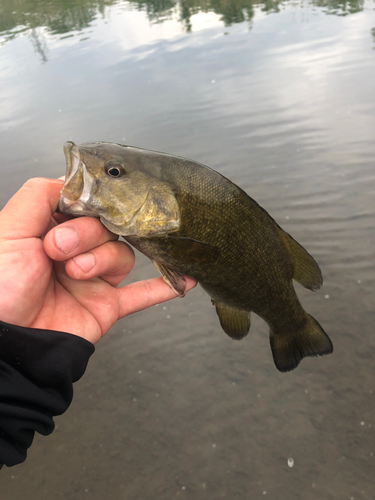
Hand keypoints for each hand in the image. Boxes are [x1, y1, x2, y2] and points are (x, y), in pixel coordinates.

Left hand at [0, 178, 195, 343]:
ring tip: (77, 273)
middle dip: (85, 234)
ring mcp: (92, 278)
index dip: (84, 204)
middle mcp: (74, 252)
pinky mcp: (107, 305)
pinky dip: (163, 287)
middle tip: (60, 249)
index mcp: (50, 231)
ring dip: (103, 260)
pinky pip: (141, 294)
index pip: (85, 204)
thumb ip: (38, 196)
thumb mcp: (8, 230)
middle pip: (106, 227)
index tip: (80, 207)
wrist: (7, 344)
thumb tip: (70, 179)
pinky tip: (183, 279)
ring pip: (121, 254)